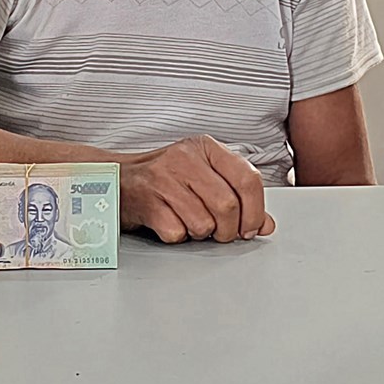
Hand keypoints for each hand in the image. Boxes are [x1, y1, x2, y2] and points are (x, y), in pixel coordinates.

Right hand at [120, 135, 275, 243]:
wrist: (118, 179)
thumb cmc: (166, 178)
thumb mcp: (205, 177)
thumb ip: (238, 197)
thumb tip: (265, 224)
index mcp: (205, 147)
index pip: (248, 179)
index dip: (255, 211)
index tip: (252, 227)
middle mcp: (185, 158)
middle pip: (228, 206)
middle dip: (229, 230)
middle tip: (222, 232)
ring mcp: (164, 179)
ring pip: (204, 224)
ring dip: (201, 233)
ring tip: (190, 221)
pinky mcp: (147, 202)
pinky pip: (178, 233)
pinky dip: (178, 236)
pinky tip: (171, 221)